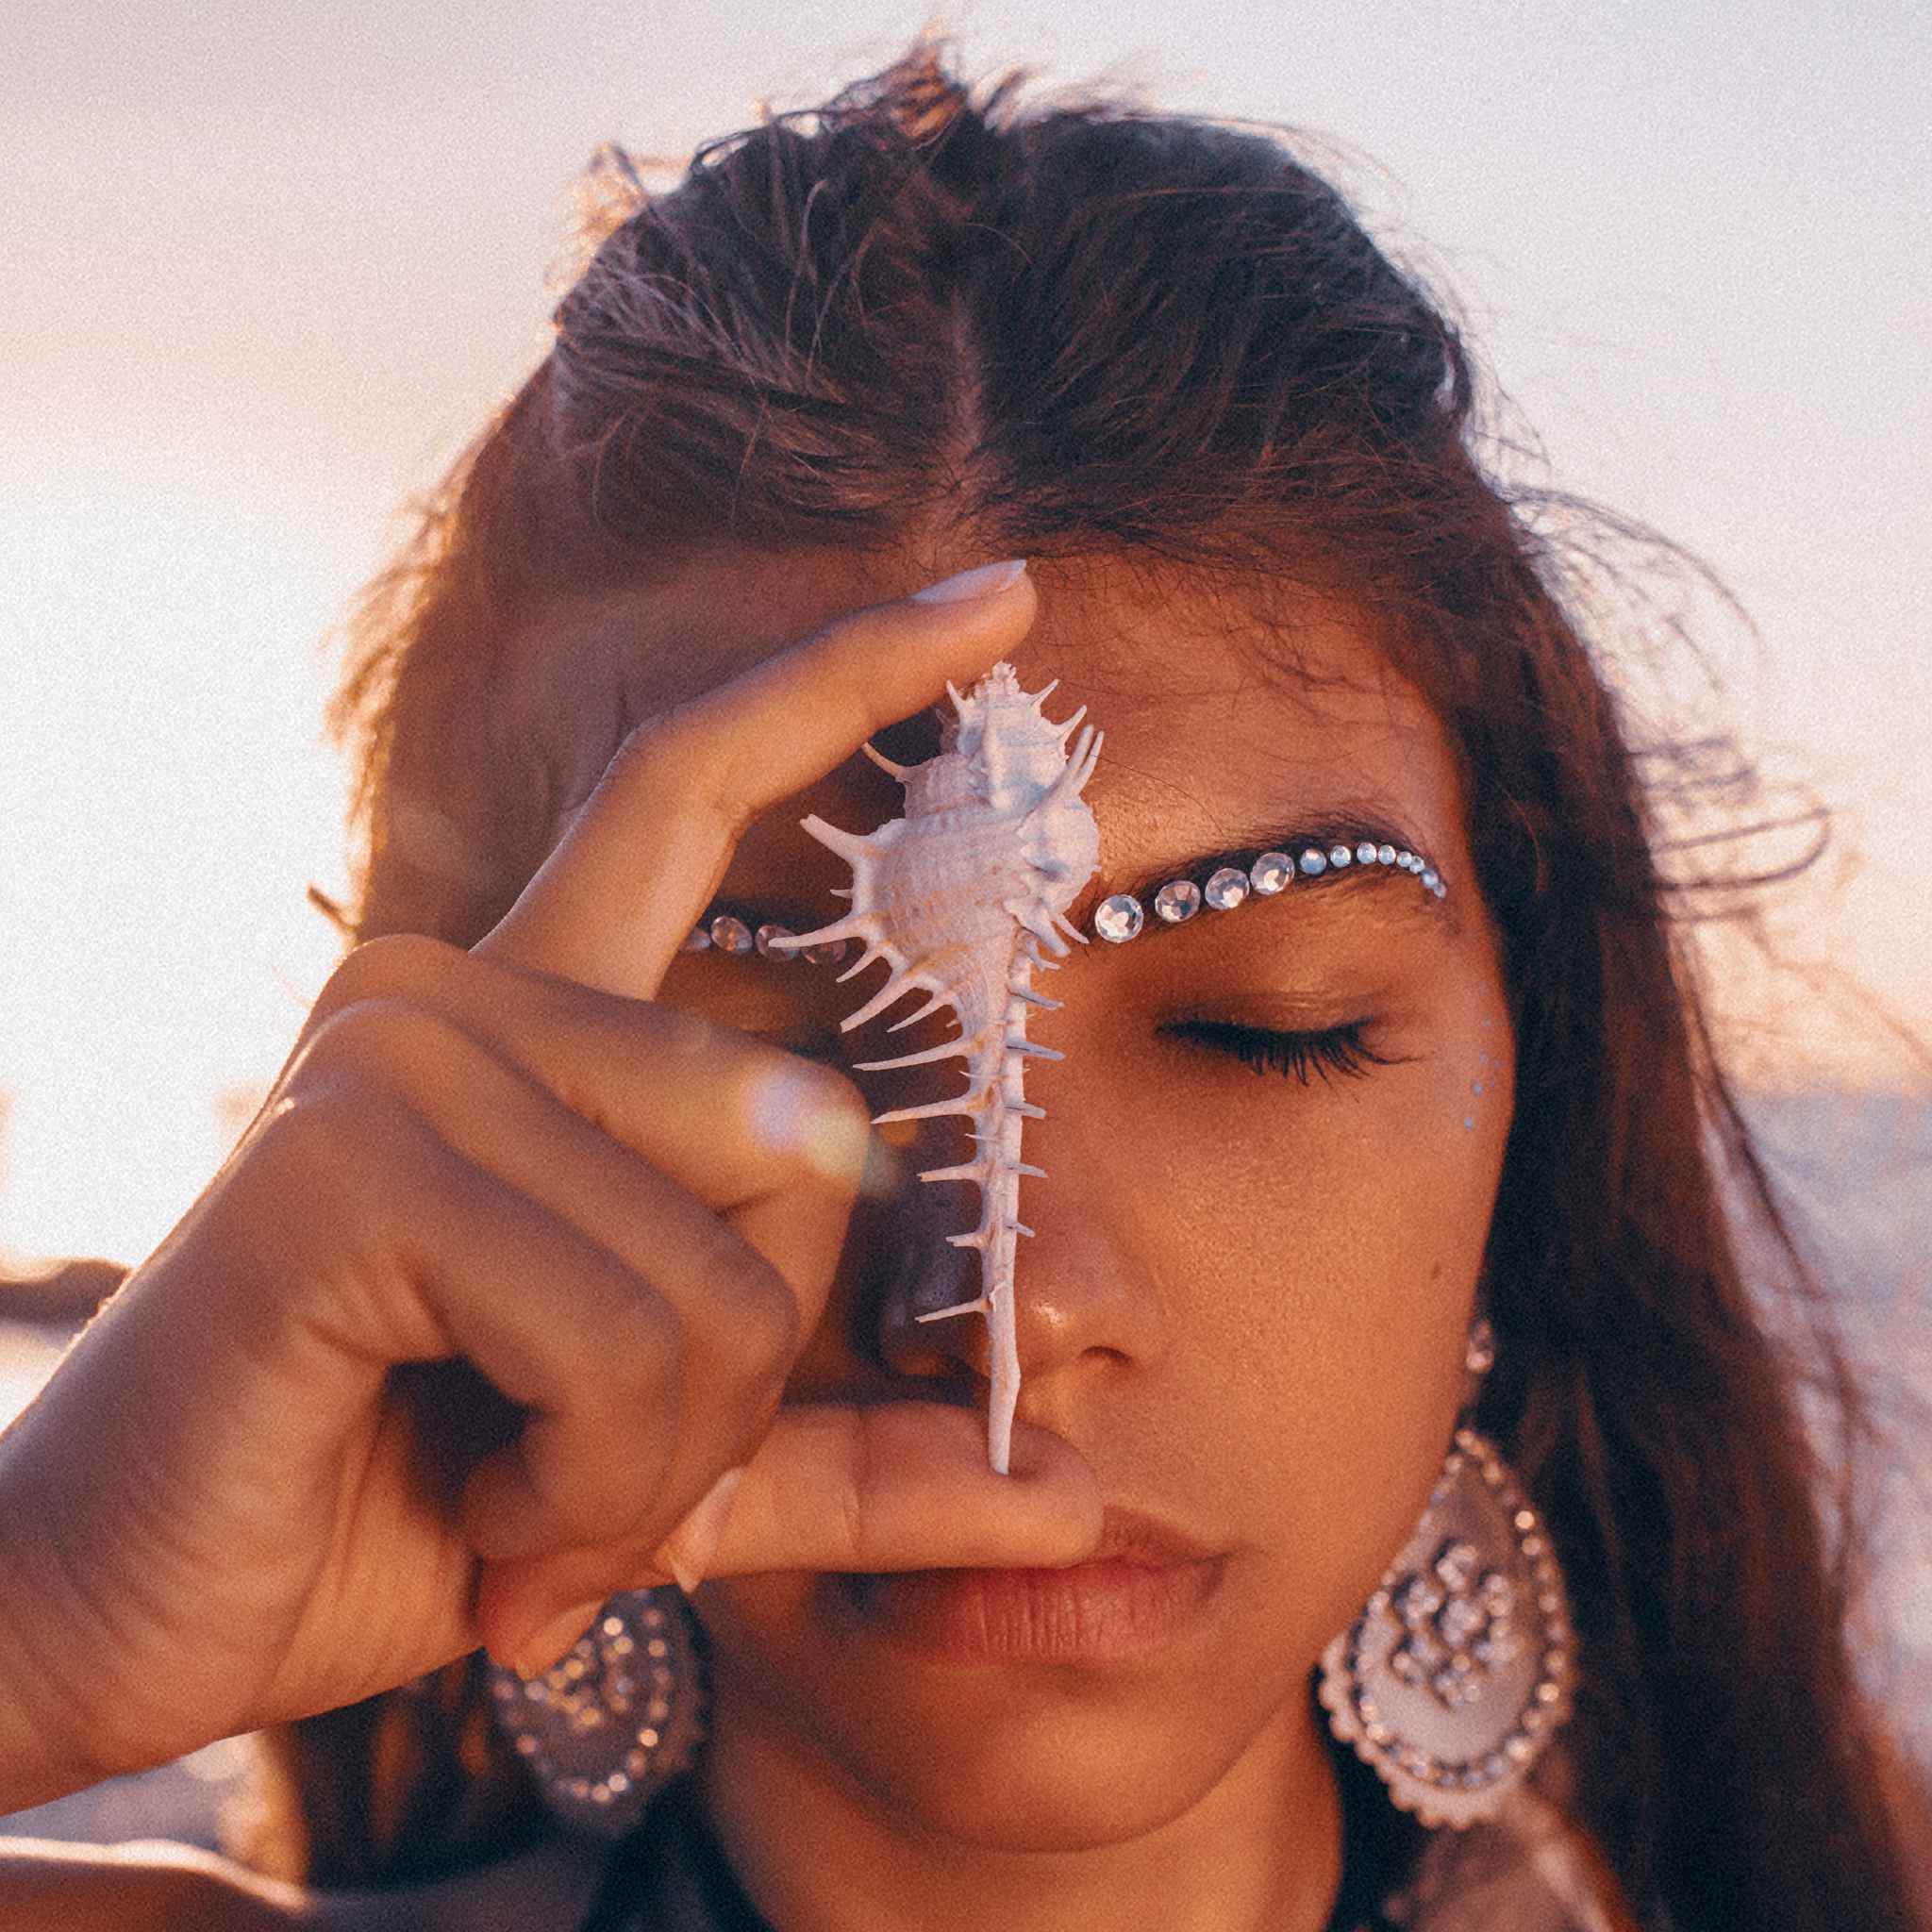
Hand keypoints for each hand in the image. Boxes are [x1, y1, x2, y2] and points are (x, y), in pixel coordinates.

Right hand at [0, 562, 1100, 1809]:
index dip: (855, 678)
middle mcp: (460, 990)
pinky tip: (483, 1516)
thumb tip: (1078, 1488)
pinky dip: (601, 1482)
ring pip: (729, 1268)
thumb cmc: (398, 1504)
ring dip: (667, 1459)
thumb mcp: (665, 1471)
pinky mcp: (347, 1160)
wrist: (135, 1622)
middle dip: (755, 1370)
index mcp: (532, 1021)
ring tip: (529, 1516)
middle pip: (804, 1130)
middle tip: (611, 1490)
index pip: (697, 784)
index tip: (1009, 600)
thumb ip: (855, 1459)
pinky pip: (625, 1333)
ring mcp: (400, 1052)